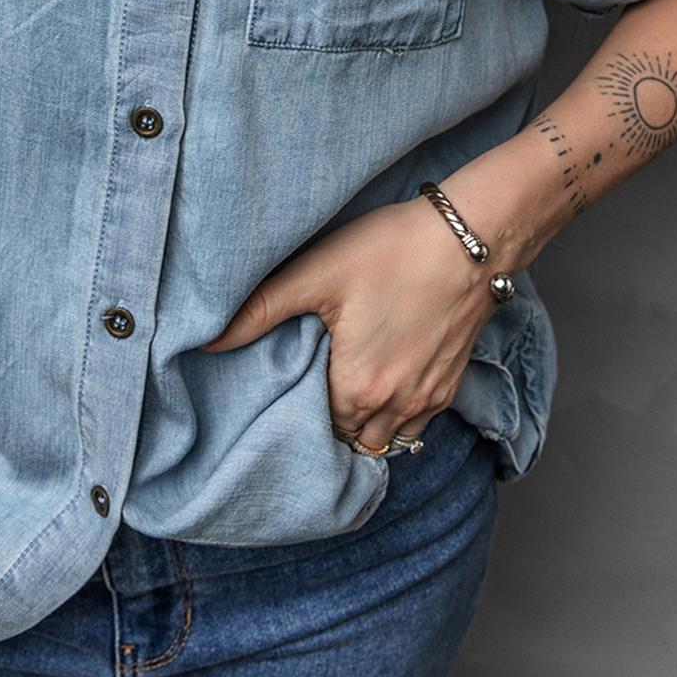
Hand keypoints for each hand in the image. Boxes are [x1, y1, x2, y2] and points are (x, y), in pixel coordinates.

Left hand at [202, 198, 497, 451]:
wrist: (472, 238)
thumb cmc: (392, 251)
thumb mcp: (316, 274)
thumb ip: (259, 311)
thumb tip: (204, 342)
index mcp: (355, 391)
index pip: (311, 426)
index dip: (294, 408)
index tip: (284, 383)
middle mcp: (393, 408)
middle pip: (347, 438)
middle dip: (326, 420)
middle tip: (308, 385)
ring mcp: (427, 401)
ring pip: (384, 438)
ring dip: (362, 423)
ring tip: (340, 388)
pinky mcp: (450, 386)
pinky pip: (415, 425)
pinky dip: (394, 416)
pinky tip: (379, 383)